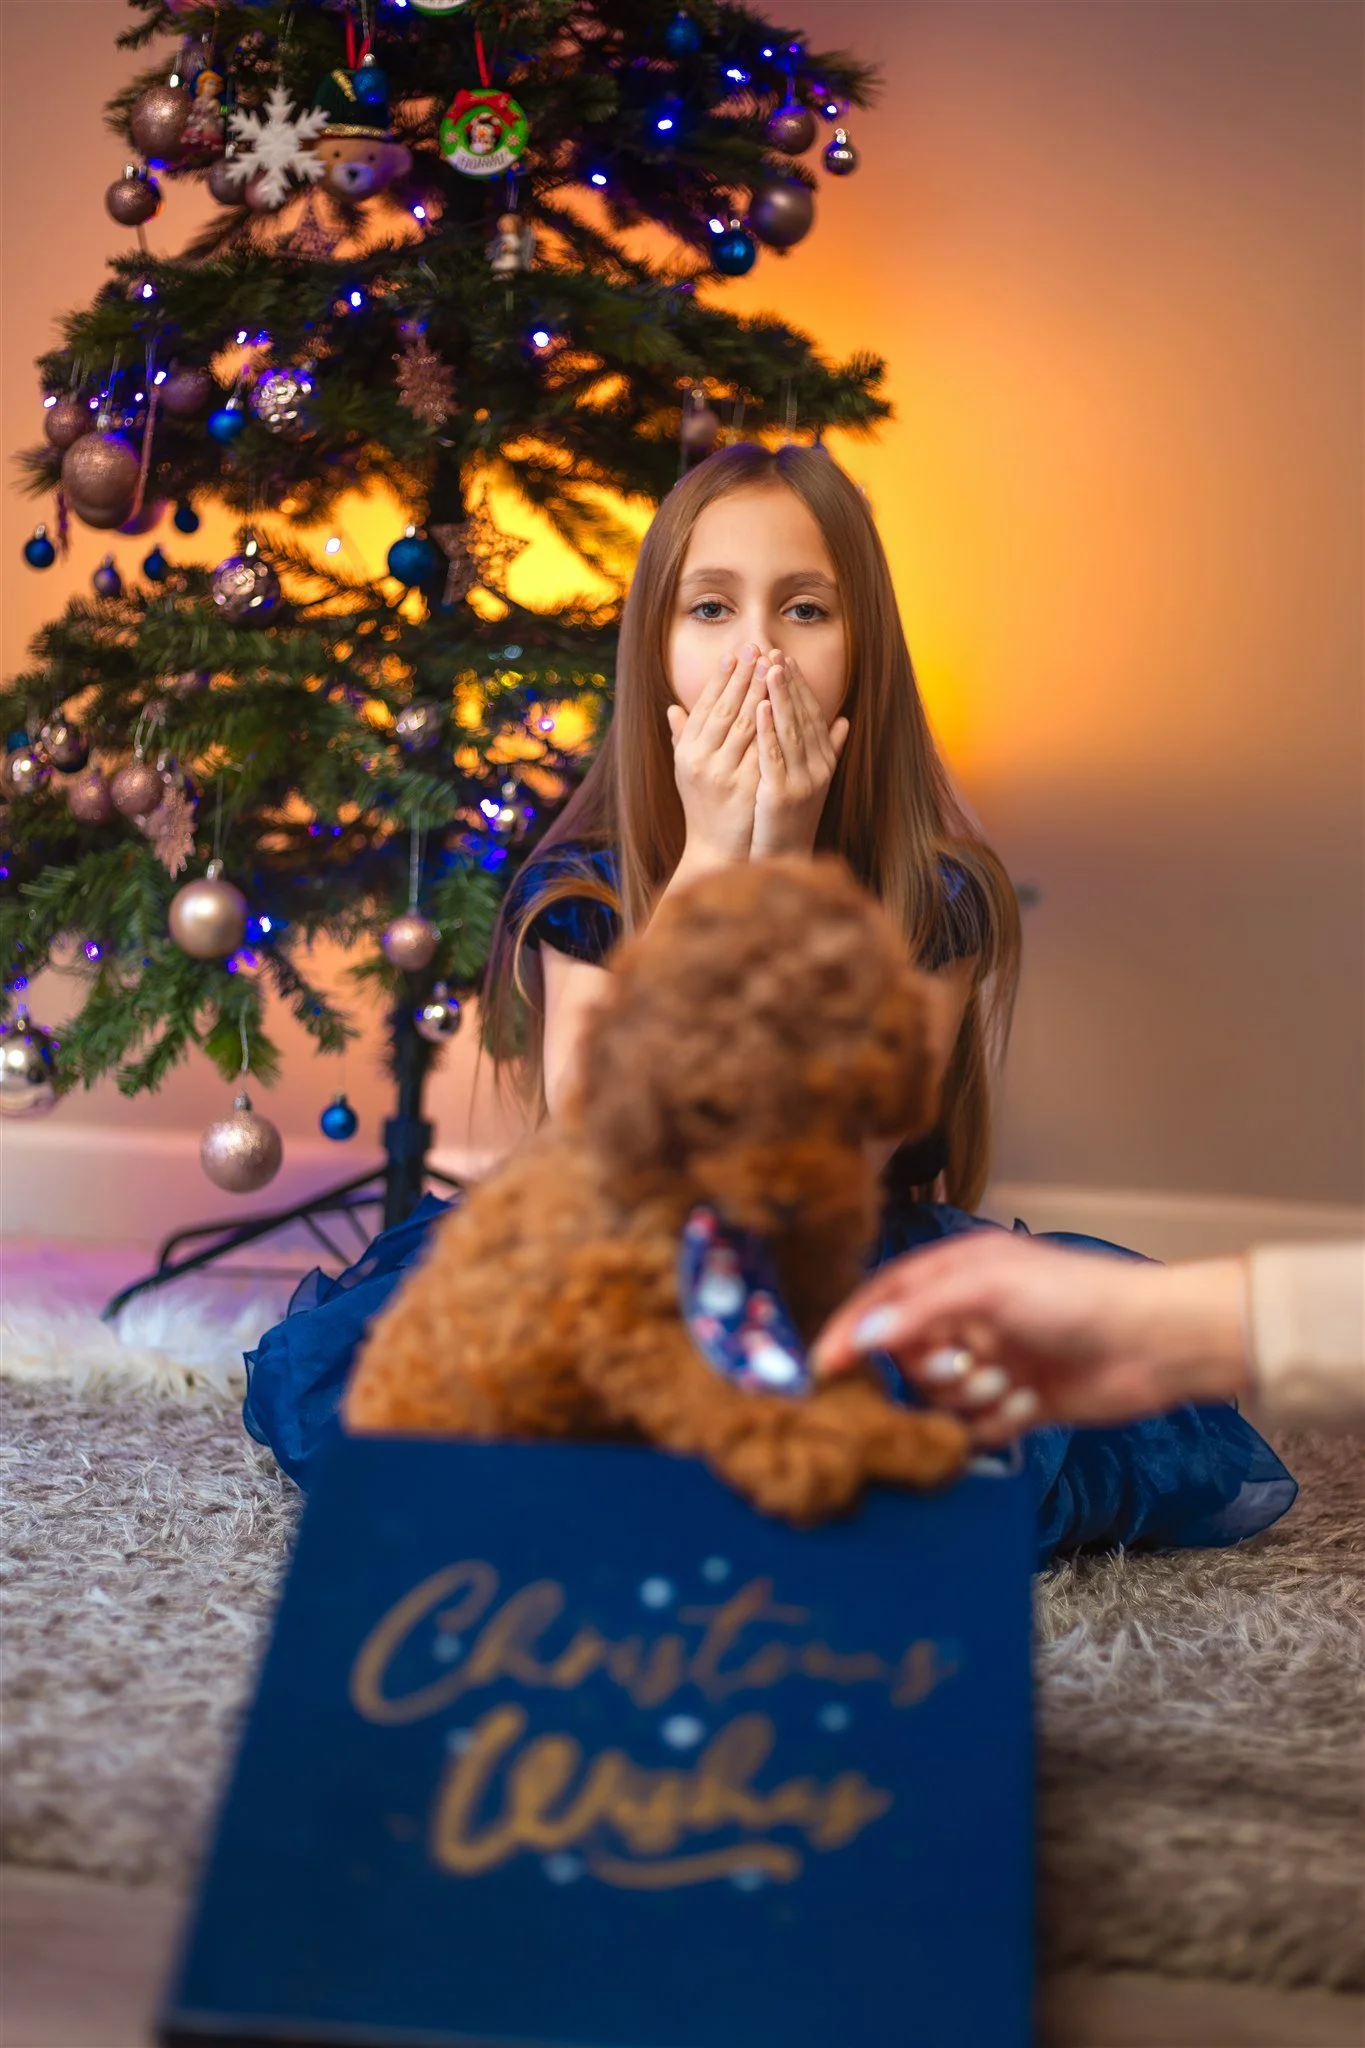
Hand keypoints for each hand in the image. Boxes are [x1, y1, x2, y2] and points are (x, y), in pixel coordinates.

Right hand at [665, 643, 764, 865]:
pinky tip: (778, 704)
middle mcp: (701, 761)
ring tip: (772, 665)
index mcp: (687, 752)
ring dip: (758, 691)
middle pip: (724, 709)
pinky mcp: (746, 788)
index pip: (705, 706)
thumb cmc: (705, 808)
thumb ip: (682, 739)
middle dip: (743, 676)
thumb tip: (672, 709)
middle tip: (758, 646)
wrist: (717, 852)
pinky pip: (760, 750)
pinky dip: (768, 725)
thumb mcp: (687, 772)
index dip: (721, 678)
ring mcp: (723, 774)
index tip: (736, 653)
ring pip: (743, 724)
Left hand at [749, 649, 848, 858]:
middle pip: (803, 717)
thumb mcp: (815, 782)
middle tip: (774, 653)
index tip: (786, 659)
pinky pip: (774, 755)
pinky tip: (760, 707)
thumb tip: (844, 721)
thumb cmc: (792, 818)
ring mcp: (802, 782)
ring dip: (780, 697)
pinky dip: (768, 729)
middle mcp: (818, 769)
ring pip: (790, 731)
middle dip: (789, 683)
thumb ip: (829, 750)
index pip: (813, 715)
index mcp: (825, 762)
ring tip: (768, 669)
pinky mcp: (782, 794)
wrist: (784, 858)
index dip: (800, 686)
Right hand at [810, 1233, 1250, 1445]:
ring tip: (1011, 1385)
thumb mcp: (990, 1289)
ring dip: (970, 1398)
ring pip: (939, 1397)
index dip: (852, 1331)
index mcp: (956, 1273)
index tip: (825, 1368)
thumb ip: (920, 1312)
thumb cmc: (1076, 1298)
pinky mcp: (1015, 1403)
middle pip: (907, 1357)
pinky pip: (975, 1426)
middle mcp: (968, 1316)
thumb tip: (861, 1336)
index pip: (883, 1300)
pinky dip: (995, 1422)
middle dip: (933, 1371)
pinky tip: (1030, 1404)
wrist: (1153, 1345)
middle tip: (969, 1367)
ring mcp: (991, 1360)